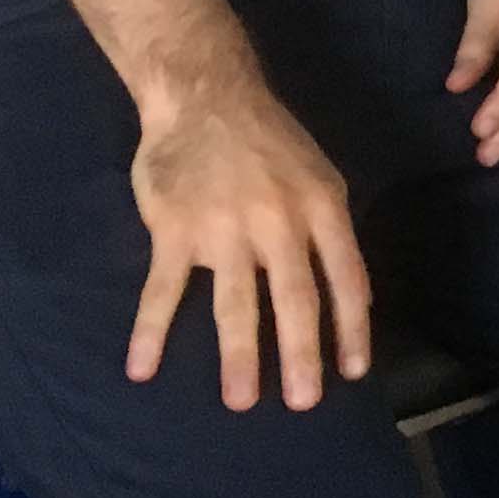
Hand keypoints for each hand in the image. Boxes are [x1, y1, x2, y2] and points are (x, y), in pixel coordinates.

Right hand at [127, 75, 373, 410]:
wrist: (205, 95)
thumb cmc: (269, 143)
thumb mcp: (320, 176)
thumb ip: (333, 235)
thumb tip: (356, 301)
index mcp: (322, 206)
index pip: (345, 276)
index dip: (352, 327)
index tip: (354, 372)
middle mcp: (278, 220)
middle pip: (294, 298)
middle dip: (301, 354)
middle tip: (303, 403)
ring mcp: (224, 226)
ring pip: (235, 302)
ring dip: (239, 355)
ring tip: (240, 401)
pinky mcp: (175, 229)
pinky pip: (164, 290)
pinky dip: (151, 331)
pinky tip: (142, 367)